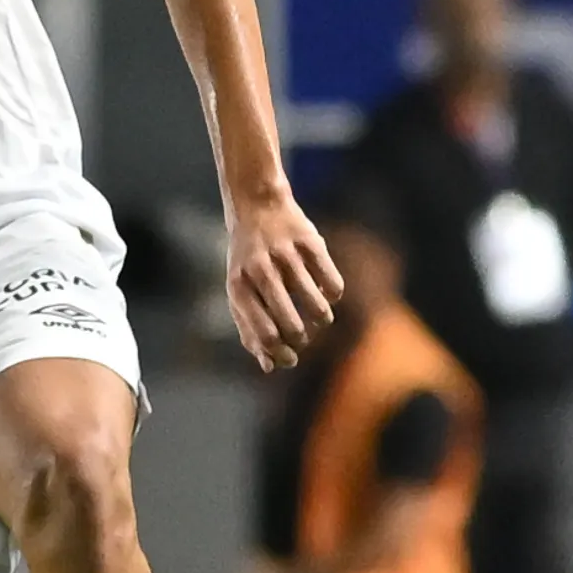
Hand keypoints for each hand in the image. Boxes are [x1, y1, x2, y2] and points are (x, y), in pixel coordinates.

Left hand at [225, 190, 344, 371]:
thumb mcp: (239, 291)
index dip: (282, 355)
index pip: (265, 336)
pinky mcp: (311, 242)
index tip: (291, 357)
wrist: (256, 205)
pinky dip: (333, 296)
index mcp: (240, 288)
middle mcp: (261, 272)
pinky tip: (324, 291)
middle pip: (293, 327)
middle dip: (302, 341)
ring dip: (321, 321)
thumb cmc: (247, 259)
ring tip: (317, 316)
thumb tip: (270, 366)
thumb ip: (250, 329)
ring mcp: (287, 256)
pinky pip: (334, 285)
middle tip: (303, 335)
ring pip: (319, 309)